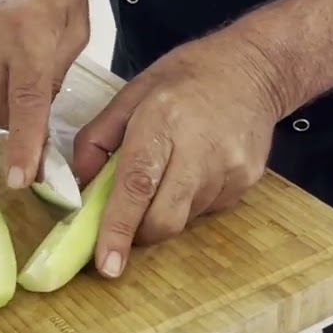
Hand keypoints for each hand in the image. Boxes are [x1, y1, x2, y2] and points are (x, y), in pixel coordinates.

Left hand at [72, 30, 286, 277]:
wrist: (253, 68)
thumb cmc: (183, 78)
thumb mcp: (130, 95)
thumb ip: (97, 139)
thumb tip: (79, 184)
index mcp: (162, 121)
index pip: (137, 185)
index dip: (119, 228)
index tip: (106, 264)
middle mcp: (200, 150)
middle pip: (165, 218)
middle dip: (138, 233)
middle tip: (124, 223)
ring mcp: (230, 169)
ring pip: (184, 219)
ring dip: (163, 211)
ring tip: (166, 172)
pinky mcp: (247, 182)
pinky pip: (206, 210)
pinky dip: (187, 201)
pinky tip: (192, 169)